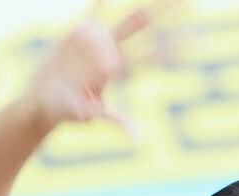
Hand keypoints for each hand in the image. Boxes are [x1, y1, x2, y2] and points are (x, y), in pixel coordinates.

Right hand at [31, 0, 180, 139]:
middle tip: (191, 1)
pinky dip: (102, 0)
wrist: (43, 100)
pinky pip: (95, 10)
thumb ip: (114, 119)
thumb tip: (139, 139)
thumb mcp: (89, 116)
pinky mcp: (79, 33)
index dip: (172, 49)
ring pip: (126, 19)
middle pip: (146, 31)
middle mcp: (113, 52)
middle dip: (166, 15)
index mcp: (119, 71)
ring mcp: (98, 41)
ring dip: (144, 8)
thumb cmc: (67, 112)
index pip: (151, 58)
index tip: (196, 40)